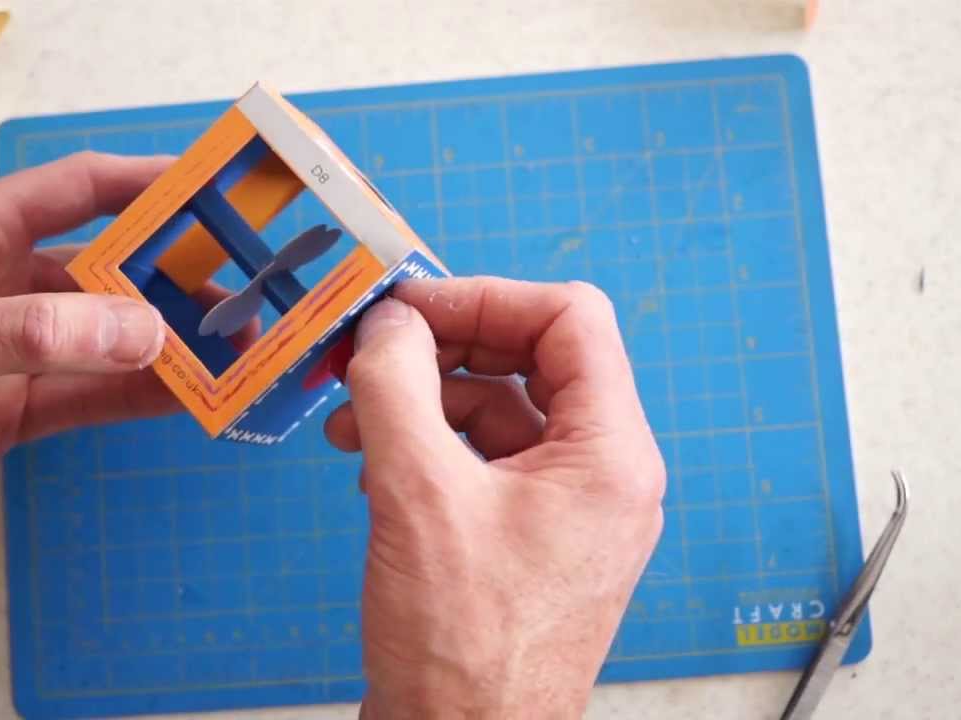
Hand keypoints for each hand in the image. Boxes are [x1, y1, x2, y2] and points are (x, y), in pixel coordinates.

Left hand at [0, 152, 248, 551]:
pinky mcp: (4, 413)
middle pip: (104, 270)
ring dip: (165, 344)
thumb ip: (34, 334)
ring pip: (106, 339)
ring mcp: (7, 354)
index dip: (142, 185)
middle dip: (170, 276)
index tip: (207, 190)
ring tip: (229, 346)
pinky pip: (87, 398)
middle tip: (237, 287)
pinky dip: (137, 398)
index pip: (74, 193)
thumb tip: (140, 331)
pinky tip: (183, 396)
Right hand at [325, 278, 664, 718]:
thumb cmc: (464, 652)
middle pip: (529, 361)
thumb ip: (397, 386)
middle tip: (369, 349)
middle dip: (442, 348)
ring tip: (350, 420)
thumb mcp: (417, 494)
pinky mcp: (525, 540)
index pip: (569, 320)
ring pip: (496, 413)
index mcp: (610, 456)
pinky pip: (481, 463)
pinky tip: (371, 466)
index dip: (484, 297)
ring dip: (421, 401)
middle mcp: (600, 476)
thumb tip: (387, 322)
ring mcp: (564, 511)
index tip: (410, 305)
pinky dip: (425, 449)